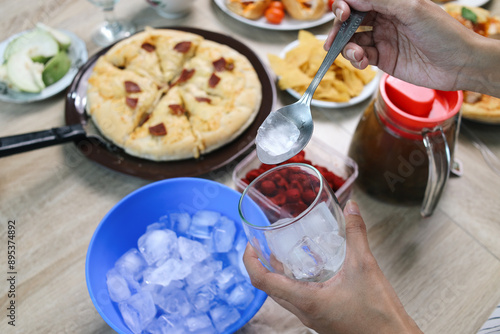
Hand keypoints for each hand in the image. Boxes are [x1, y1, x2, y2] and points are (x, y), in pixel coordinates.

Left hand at [243, 200, 422, 333]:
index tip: (249, 244)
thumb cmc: (378, 316)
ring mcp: (311, 317)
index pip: (262, 281)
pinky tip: (310, 270)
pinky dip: (295, 283)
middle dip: (262, 265)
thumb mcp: (365, 267)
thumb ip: (356, 234)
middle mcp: (303, 312)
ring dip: (278, 275)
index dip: (249, 261)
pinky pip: (299, 300)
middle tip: (263, 245)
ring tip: (283, 252)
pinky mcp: (322, 319)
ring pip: (284, 295)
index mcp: (306, 301)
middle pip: (269, 288)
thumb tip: (350, 208)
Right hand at [324, 0, 482, 92]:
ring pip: (353, 41)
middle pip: (351, 22)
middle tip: (333, 39)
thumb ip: (381, 1)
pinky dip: (356, 59)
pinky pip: (361, 57)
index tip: (341, 13)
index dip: (346, 6)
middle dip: (339, 29)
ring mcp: (383, 40)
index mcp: (392, 4)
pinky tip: (362, 61)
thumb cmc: (443, 33)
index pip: (360, 1)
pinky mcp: (384, 60)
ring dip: (347, 47)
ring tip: (354, 54)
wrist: (458, 64)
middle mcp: (385, 20)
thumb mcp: (412, 10)